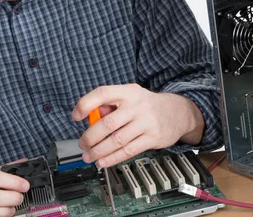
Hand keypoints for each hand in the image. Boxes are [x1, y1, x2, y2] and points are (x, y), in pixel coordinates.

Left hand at [72, 84, 203, 167]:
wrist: (177, 112)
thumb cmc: (147, 105)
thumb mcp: (129, 96)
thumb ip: (110, 105)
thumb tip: (90, 118)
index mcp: (128, 92)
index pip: (102, 93)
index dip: (86, 104)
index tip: (76, 116)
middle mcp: (137, 106)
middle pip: (108, 123)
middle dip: (90, 137)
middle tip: (82, 143)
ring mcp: (146, 122)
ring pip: (117, 140)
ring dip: (98, 151)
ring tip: (88, 155)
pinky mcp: (152, 138)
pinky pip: (128, 150)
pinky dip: (112, 158)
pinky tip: (103, 161)